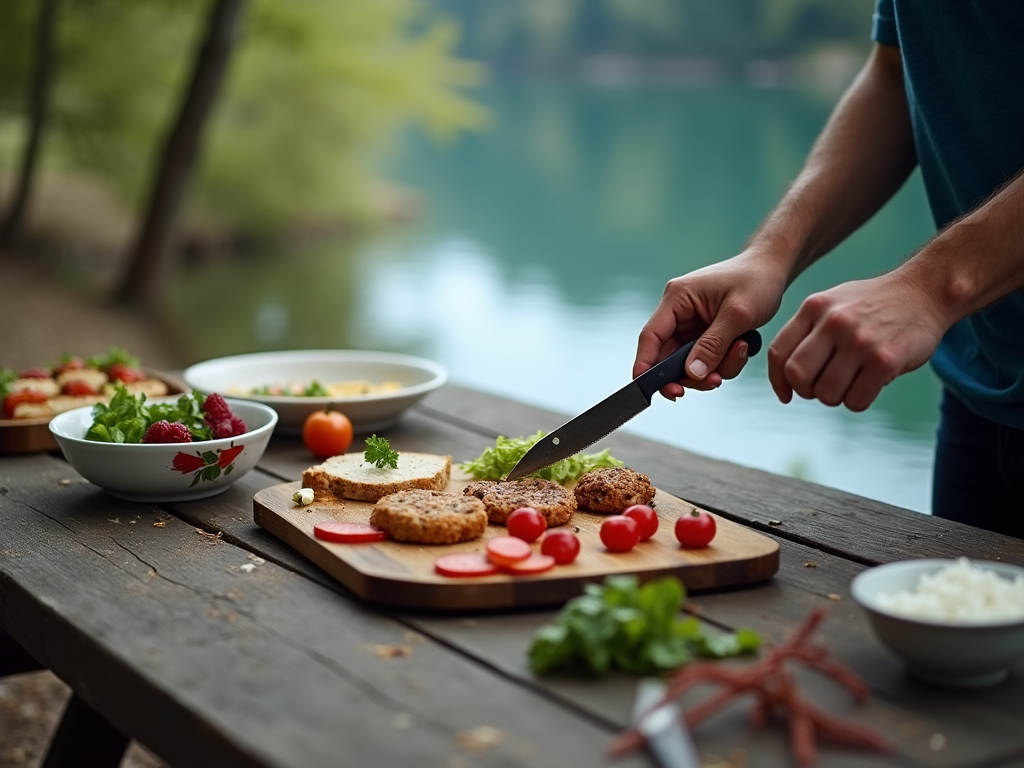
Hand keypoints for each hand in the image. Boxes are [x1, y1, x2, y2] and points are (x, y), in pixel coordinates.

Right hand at [634, 252, 786, 398]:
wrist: (772, 269)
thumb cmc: (756, 281)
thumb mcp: (737, 315)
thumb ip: (713, 346)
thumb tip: (692, 373)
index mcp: (677, 298)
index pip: (651, 336)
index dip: (645, 365)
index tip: (646, 390)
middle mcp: (678, 312)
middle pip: (668, 357)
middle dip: (690, 374)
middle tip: (713, 383)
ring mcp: (691, 325)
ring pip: (688, 363)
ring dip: (712, 369)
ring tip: (739, 353)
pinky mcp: (703, 334)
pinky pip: (705, 360)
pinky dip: (722, 363)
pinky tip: (741, 349)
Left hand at [768, 272, 947, 410]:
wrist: (925, 291)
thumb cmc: (872, 305)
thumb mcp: (831, 304)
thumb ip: (806, 333)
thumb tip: (784, 379)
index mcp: (814, 308)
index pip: (778, 353)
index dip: (779, 381)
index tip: (788, 394)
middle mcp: (833, 322)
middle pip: (798, 376)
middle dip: (807, 391)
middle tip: (824, 387)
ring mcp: (859, 341)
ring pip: (826, 393)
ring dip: (836, 397)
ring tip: (851, 383)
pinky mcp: (885, 359)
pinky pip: (856, 400)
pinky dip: (858, 401)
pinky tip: (870, 385)